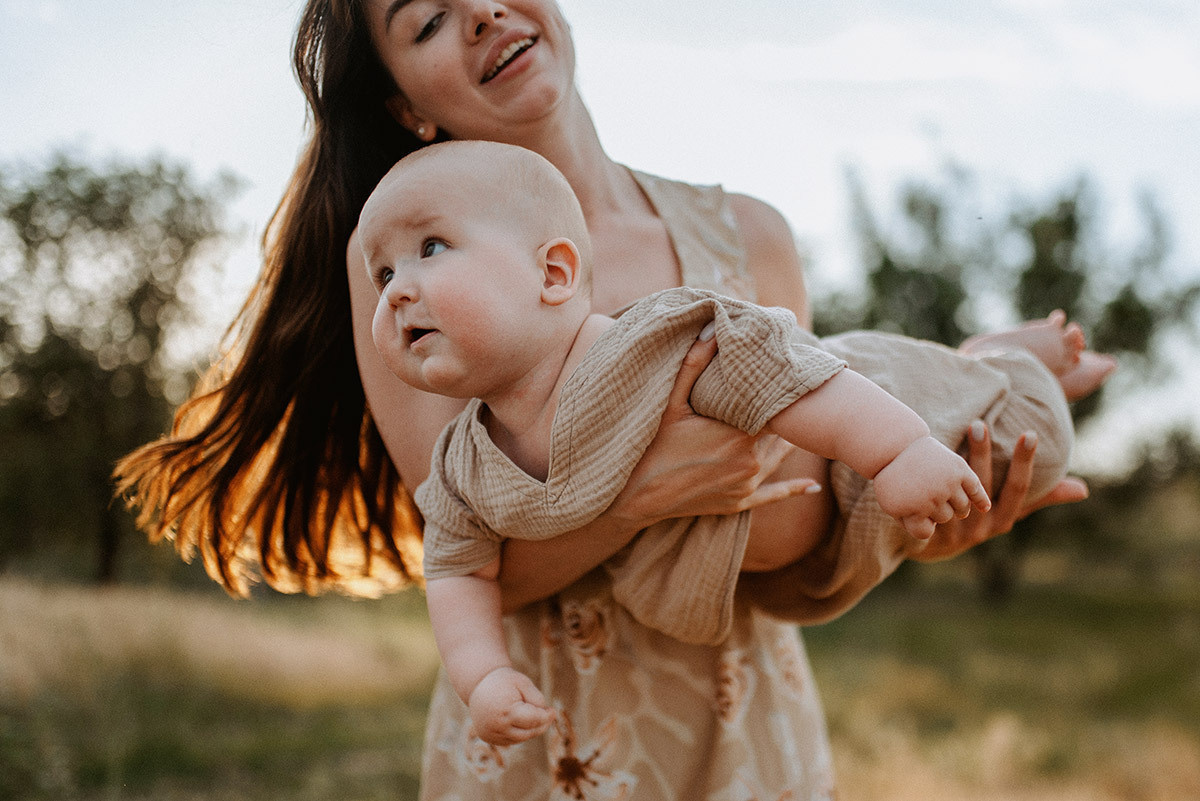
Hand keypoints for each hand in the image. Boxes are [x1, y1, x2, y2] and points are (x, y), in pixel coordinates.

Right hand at [467, 667, 554, 746]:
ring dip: (530, 730)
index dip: (546, 717)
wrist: (478, 684)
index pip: (533, 720)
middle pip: (528, 733)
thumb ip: (536, 699)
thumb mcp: (523, 683)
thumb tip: (545, 715)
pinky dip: (518, 733)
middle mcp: (497, 726)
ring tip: (534, 716)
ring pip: (520, 739)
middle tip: (548, 715)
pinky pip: (509, 740)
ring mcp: (490, 734)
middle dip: (541, 725)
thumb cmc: (504, 681)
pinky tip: (519, 721)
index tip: (553, 711)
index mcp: (506, 711)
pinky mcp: (487, 738)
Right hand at [608, 332, 818, 528]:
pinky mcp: (739, 502)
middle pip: (779, 429)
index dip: (779, 388)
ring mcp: (746, 483)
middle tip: (802, 392)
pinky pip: (774, 494)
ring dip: (789, 440)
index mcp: (738, 432)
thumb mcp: (669, 403)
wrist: (636, 499)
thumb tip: (712, 328)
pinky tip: (812, 487)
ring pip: (779, 456)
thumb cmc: (650, 447)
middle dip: (785, 412)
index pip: (773, 404)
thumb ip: (694, 365)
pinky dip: (794, 489)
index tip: (788, 370)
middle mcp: (750, 458)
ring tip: (807, 423)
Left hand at [873, 436, 990, 539]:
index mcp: (912, 510)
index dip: (917, 523)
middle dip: (934, 510)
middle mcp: (931, 498)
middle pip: (944, 519)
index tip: (911, 512)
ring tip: (937, 490)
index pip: (924, 531)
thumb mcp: (891, 504)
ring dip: (951, 504)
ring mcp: (946, 485)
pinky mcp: (959, 470)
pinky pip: (975, 489)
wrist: (893, 445)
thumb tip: (931, 536)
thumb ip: (911, 523)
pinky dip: (980, 498)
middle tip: (923, 492)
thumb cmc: (891, 480)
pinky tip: (983, 507)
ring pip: (959, 510)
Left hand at [911, 422, 1089, 561]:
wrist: (930, 546)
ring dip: (953, 463)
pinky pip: (927, 503)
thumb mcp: (1007, 511)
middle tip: (979, 423)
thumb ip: (1040, 497)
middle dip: (981, 454)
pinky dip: (926, 481)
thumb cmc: (976, 520)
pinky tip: (924, 456)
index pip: (1018, 489)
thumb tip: (1082, 489)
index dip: (1024, 462)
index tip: (1029, 433)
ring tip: (948, 435)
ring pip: (953, 493)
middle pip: (982, 486)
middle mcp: (980, 527)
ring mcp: (952, 529)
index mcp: (1003, 519)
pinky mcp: (926, 530)